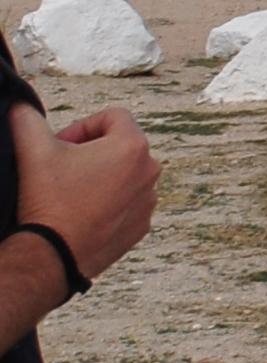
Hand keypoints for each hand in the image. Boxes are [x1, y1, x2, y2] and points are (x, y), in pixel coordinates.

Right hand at [12, 102, 158, 280]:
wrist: (52, 257)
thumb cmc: (47, 202)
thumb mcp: (33, 152)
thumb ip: (27, 119)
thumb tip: (20, 105)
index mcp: (133, 146)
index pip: (113, 116)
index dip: (82, 127)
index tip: (60, 147)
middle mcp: (150, 170)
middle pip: (120, 145)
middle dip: (91, 151)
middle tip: (62, 169)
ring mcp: (148, 199)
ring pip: (125, 174)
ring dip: (101, 176)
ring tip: (71, 192)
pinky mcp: (142, 225)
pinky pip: (127, 201)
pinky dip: (108, 201)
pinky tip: (81, 212)